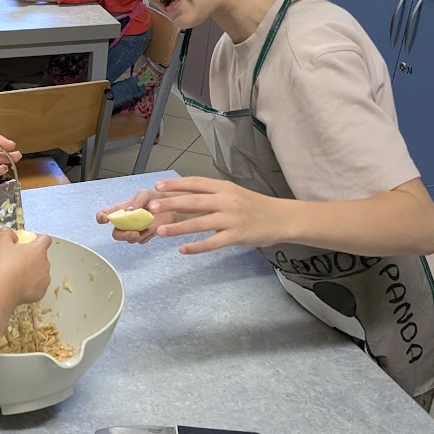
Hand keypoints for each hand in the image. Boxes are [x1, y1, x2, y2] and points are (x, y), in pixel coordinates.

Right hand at [0, 226, 51, 305]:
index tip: (30, 241)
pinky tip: (19, 286)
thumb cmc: (5, 266)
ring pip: (40, 273)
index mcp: (38, 250)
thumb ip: (6, 234)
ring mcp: (44, 279)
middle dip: (32, 258)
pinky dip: (30, 287)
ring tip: (17, 276)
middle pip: (42, 257)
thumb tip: (8, 232)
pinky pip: (37, 287)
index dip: (38, 238)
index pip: (45, 239)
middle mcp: (45, 264)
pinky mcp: (41, 292)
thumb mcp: (2, 244)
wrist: (5, 288)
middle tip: (18, 261)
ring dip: (32, 273)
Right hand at [95, 188, 177, 244]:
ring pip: (129, 239)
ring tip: (150, 226)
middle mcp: (125, 221)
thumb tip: (128, 211)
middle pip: (116, 233)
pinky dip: (147, 235)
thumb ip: (136, 201)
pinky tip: (154, 228)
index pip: (105, 214)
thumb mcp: (145, 194)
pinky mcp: (144, 236)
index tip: (105, 219)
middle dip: (123, 235)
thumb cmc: (156, 197)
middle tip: (133, 233)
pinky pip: (141, 240)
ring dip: (138, 235)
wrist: (172, 207)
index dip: (101, 217)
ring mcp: (134, 230)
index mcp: (121, 209)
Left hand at [151, 177, 287, 253]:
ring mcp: (232, 218)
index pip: (196, 183)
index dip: (176, 184)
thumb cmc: (254, 206)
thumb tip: (182, 199)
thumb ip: (210, 197)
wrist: (281, 218)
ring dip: (178, 228)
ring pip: (200, 222)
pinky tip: (183, 250)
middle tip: (152, 207)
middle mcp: (227, 200)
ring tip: (160, 232)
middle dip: (171, 203)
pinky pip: (213, 243)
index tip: (158, 186)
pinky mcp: (237, 235)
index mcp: (224, 187)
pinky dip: (197, 247)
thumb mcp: (233, 195)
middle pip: (194, 201)